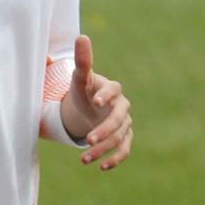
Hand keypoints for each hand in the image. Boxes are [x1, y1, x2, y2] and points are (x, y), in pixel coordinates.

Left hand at [60, 35, 132, 169]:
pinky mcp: (124, 137)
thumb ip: (82, 61)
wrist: (91, 107)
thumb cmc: (84, 90)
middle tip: (88, 140)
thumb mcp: (80, 78)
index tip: (95, 102)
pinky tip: (101, 168)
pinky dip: (116, 159)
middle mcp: (122, 106)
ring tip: (83, 159)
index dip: (106, 95)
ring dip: (104, 149)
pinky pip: (124, 149)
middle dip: (104, 130)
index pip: (114, 90)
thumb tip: (81, 36)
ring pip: (119, 137)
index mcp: (112, 89)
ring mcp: (124, 123)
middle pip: (118, 119)